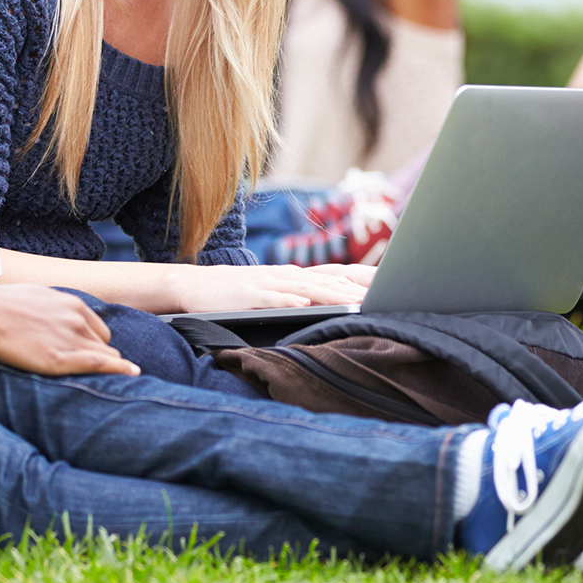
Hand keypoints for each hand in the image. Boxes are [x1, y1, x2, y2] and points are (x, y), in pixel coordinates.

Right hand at [0, 285, 140, 375]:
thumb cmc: (0, 304)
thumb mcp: (36, 297)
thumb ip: (53, 308)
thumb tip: (52, 316)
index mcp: (71, 304)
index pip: (98, 330)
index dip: (96, 345)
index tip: (94, 358)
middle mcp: (77, 319)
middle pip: (104, 345)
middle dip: (104, 358)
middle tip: (102, 376)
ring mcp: (70, 338)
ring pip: (105, 356)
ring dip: (109, 368)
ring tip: (117, 384)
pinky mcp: (59, 359)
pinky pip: (99, 364)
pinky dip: (118, 370)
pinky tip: (131, 374)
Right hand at [163, 262, 369, 313]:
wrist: (193, 285)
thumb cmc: (235, 294)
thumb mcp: (270, 293)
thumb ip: (296, 297)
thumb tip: (326, 309)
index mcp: (292, 276)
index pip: (333, 274)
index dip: (359, 278)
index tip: (388, 285)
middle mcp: (283, 275)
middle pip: (325, 280)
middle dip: (355, 288)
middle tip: (383, 295)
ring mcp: (265, 283)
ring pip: (304, 287)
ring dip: (330, 294)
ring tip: (354, 302)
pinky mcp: (247, 294)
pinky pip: (271, 297)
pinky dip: (288, 299)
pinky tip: (303, 304)